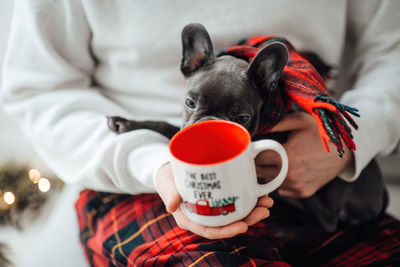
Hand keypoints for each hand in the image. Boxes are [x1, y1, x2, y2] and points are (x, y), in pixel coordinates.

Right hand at [156, 163, 273, 238]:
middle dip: (249, 219)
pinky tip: (261, 192)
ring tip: (267, 202)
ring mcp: (214, 208)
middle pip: (229, 223)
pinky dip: (249, 198)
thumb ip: (170, 194)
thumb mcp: (166, 185)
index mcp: (192, 219)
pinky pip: (236, 201)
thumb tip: (171, 206)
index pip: (211, 231)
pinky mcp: (220, 197)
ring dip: (253, 210)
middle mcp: (205, 217)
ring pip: (236, 213)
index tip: (244, 226)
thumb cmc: (167, 179)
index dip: (228, 231)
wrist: (170, 169)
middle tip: (264, 211)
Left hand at [255, 112, 353, 197]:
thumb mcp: (299, 121)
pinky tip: (284, 170)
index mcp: (287, 157)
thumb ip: (276, 124)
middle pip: (259, 173)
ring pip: (269, 183)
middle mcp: (290, 176)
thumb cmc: (321, 133)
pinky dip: (279, 181)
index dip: (251, 153)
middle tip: (257, 154)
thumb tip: (257, 128)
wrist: (345, 151)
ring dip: (266, 173)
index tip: (251, 148)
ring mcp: (296, 186)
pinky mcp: (302, 193)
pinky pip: (281, 189)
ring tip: (272, 161)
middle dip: (256, 164)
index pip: (256, 160)